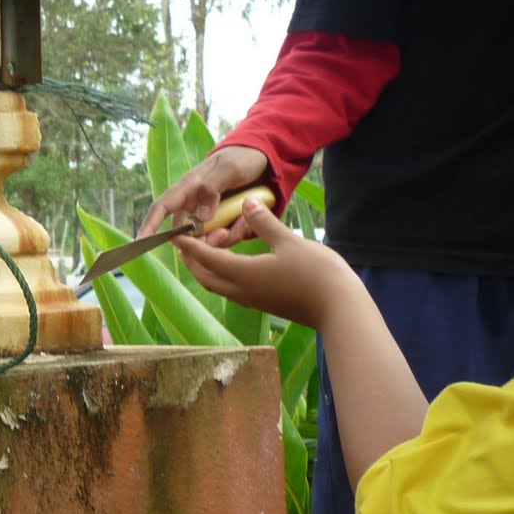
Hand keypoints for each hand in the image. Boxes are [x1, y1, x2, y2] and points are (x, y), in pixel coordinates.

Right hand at [139, 145, 270, 244]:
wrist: (264, 158)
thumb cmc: (241, 158)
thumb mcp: (229, 169)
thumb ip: (211, 189)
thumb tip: (200, 217)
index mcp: (188, 188)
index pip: (162, 208)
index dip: (150, 225)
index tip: (141, 242)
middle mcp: (194, 204)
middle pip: (186, 233)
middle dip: (202, 240)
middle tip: (223, 234)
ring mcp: (209, 215)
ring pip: (207, 238)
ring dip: (223, 237)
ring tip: (242, 224)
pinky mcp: (225, 222)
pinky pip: (226, 236)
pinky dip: (237, 233)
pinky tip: (248, 222)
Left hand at [173, 199, 360, 330]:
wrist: (340, 310)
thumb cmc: (317, 273)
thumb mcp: (289, 241)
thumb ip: (264, 223)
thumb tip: (247, 203)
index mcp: (241, 273)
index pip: (204, 257)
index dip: (187, 244)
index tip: (173, 233)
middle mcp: (241, 290)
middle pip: (204, 275)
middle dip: (192, 258)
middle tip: (187, 239)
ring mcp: (252, 300)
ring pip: (218, 284)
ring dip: (207, 267)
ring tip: (209, 247)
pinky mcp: (264, 304)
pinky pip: (232, 288)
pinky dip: (223, 274)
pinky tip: (234, 262)